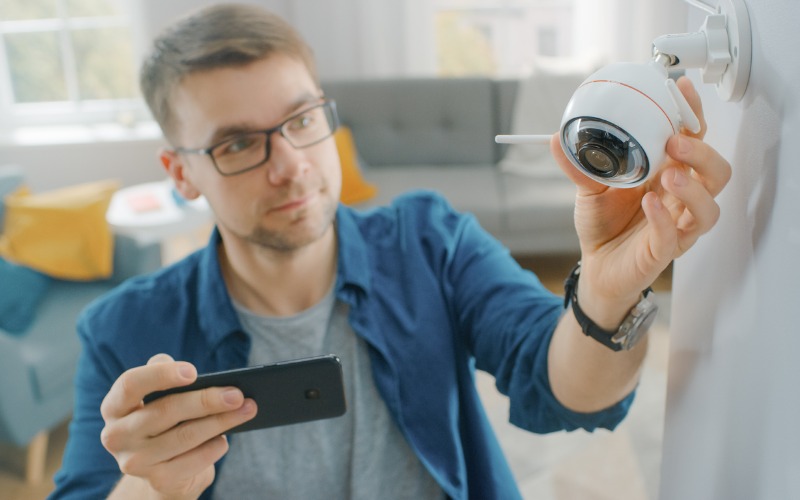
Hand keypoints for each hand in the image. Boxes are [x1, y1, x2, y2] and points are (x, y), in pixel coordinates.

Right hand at [100, 354, 256, 498]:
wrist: (162, 472)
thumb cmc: (164, 422)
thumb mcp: (159, 398)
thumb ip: (166, 375)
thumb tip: (197, 374)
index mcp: (114, 407)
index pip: (130, 384)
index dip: (161, 375)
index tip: (194, 371)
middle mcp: (116, 435)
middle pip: (167, 411)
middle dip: (207, 400)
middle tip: (238, 394)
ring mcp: (134, 462)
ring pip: (185, 436)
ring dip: (221, 422)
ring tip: (246, 409)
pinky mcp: (157, 481)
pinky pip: (193, 461)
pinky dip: (213, 448)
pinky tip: (225, 439)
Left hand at [550, 76, 730, 305]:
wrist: (595, 266)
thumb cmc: (603, 225)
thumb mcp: (589, 188)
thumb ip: (579, 164)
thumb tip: (557, 138)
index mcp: (668, 175)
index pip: (694, 141)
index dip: (694, 115)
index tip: (681, 90)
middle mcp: (681, 199)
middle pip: (716, 172)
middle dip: (702, 153)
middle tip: (675, 142)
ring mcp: (677, 226)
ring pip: (709, 207)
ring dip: (693, 188)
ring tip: (669, 174)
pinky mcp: (664, 252)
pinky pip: (674, 236)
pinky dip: (664, 220)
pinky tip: (650, 204)